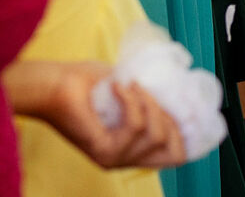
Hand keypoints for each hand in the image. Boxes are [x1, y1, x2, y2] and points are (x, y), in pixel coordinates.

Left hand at [26, 62, 189, 170]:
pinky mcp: (103, 151)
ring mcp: (113, 159)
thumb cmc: (87, 84)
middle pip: (175, 151)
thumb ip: (155, 99)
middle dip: (170, 116)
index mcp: (132, 149)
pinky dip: (131, 100)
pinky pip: (135, 126)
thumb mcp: (132, 92)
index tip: (186, 105)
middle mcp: (123, 160)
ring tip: (128, 85)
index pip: (176, 156)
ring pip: (156, 134)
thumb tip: (187, 94)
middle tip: (149, 93)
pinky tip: (116, 87)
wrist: (55, 84)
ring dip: (148, 102)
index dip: (189, 132)